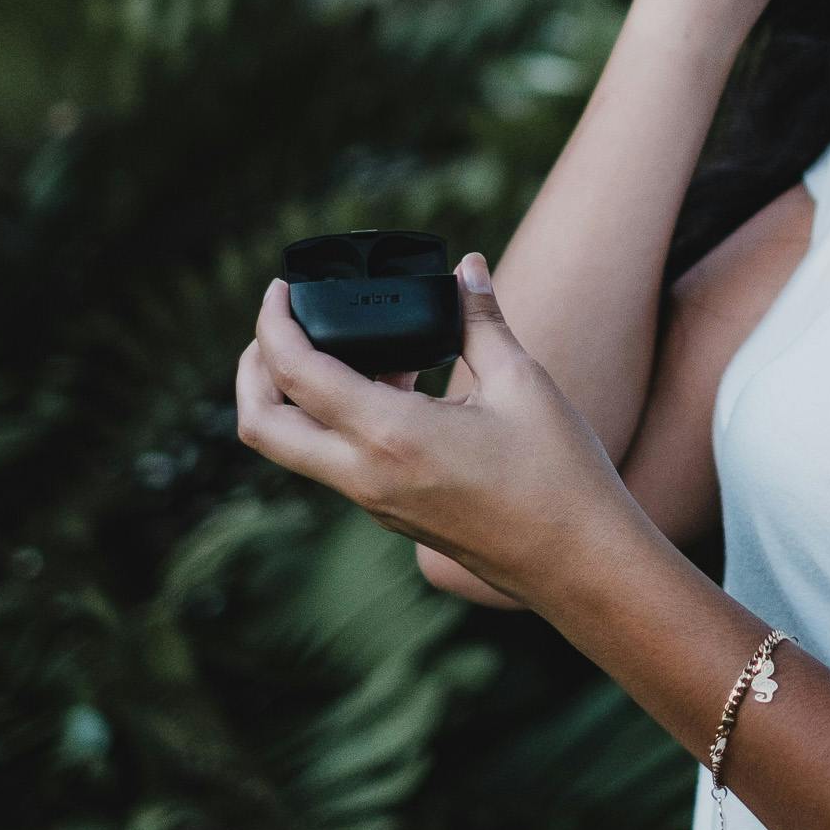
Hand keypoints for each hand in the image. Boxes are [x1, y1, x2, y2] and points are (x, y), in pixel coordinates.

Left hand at [235, 252, 636, 609]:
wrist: (578, 562)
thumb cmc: (558, 475)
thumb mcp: (521, 383)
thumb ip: (482, 321)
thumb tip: (466, 268)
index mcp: (391, 436)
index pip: (295, 374)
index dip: (274, 324)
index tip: (281, 290)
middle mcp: (366, 476)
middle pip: (261, 426)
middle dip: (251, 371)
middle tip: (282, 326)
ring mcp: (374, 503)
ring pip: (294, 450)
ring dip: (294, 398)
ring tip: (348, 349)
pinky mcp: (391, 515)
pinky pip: (336, 463)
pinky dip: (336, 420)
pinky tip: (394, 388)